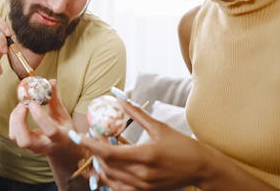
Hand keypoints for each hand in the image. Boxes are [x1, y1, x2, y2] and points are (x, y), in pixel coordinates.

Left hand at [9, 79, 74, 155]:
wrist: (62, 149)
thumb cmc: (64, 130)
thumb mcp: (64, 115)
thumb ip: (56, 99)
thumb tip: (51, 82)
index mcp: (59, 138)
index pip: (49, 131)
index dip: (40, 117)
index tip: (34, 102)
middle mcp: (44, 146)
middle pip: (25, 141)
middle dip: (20, 121)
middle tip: (23, 104)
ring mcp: (32, 148)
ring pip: (16, 138)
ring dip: (15, 118)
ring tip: (22, 104)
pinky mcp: (24, 144)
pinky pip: (13, 134)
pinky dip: (14, 120)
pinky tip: (20, 109)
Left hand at [75, 98, 203, 190]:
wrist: (201, 168)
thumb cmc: (182, 146)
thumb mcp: (159, 127)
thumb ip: (137, 113)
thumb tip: (120, 98)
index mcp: (145, 156)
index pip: (109, 152)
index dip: (91, 145)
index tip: (78, 137)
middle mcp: (142, 174)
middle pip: (107, 165)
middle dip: (94, 152)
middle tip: (91, 138)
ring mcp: (143, 186)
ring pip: (111, 178)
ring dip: (100, 165)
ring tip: (99, 150)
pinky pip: (119, 188)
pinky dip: (110, 178)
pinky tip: (108, 167)